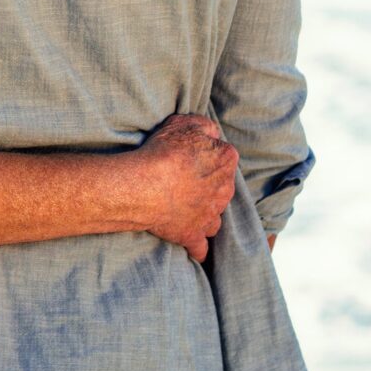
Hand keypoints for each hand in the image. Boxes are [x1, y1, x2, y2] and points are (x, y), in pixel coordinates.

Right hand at [129, 114, 237, 261]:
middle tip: (186, 182)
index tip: (191, 156)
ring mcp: (210, 216)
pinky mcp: (193, 235)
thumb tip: (213, 134)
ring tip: (188, 211)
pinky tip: (193, 245)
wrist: (145, 186)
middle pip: (221, 188)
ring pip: (215, 217)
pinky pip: (201, 247)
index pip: (224, 155)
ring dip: (205, 215)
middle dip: (209, 186)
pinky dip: (198, 247)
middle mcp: (224, 190)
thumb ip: (205, 126)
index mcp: (225, 160)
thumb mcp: (185, 123)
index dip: (207, 155)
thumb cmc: (164, 153)